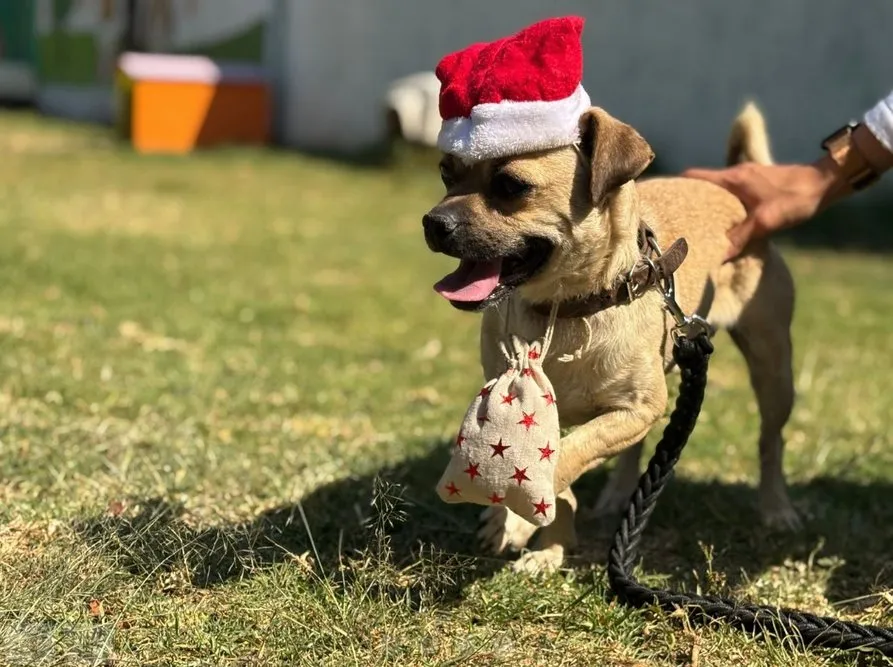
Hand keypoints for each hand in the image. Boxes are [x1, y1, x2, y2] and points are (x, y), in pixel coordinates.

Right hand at [683, 158, 840, 260]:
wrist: (826, 183)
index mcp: (732, 178)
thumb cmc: (796, 198)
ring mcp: (747, 178)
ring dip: (707, 205)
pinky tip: (724, 223)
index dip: (675, 187)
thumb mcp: (766, 221)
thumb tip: (717, 257)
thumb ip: (740, 238)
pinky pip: (731, 194)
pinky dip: (723, 206)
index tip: (662, 200)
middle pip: (702, 184)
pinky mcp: (758, 184)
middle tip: (676, 220)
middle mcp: (736, 174)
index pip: (693, 176)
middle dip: (688, 200)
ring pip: (717, 190)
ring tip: (697, 226)